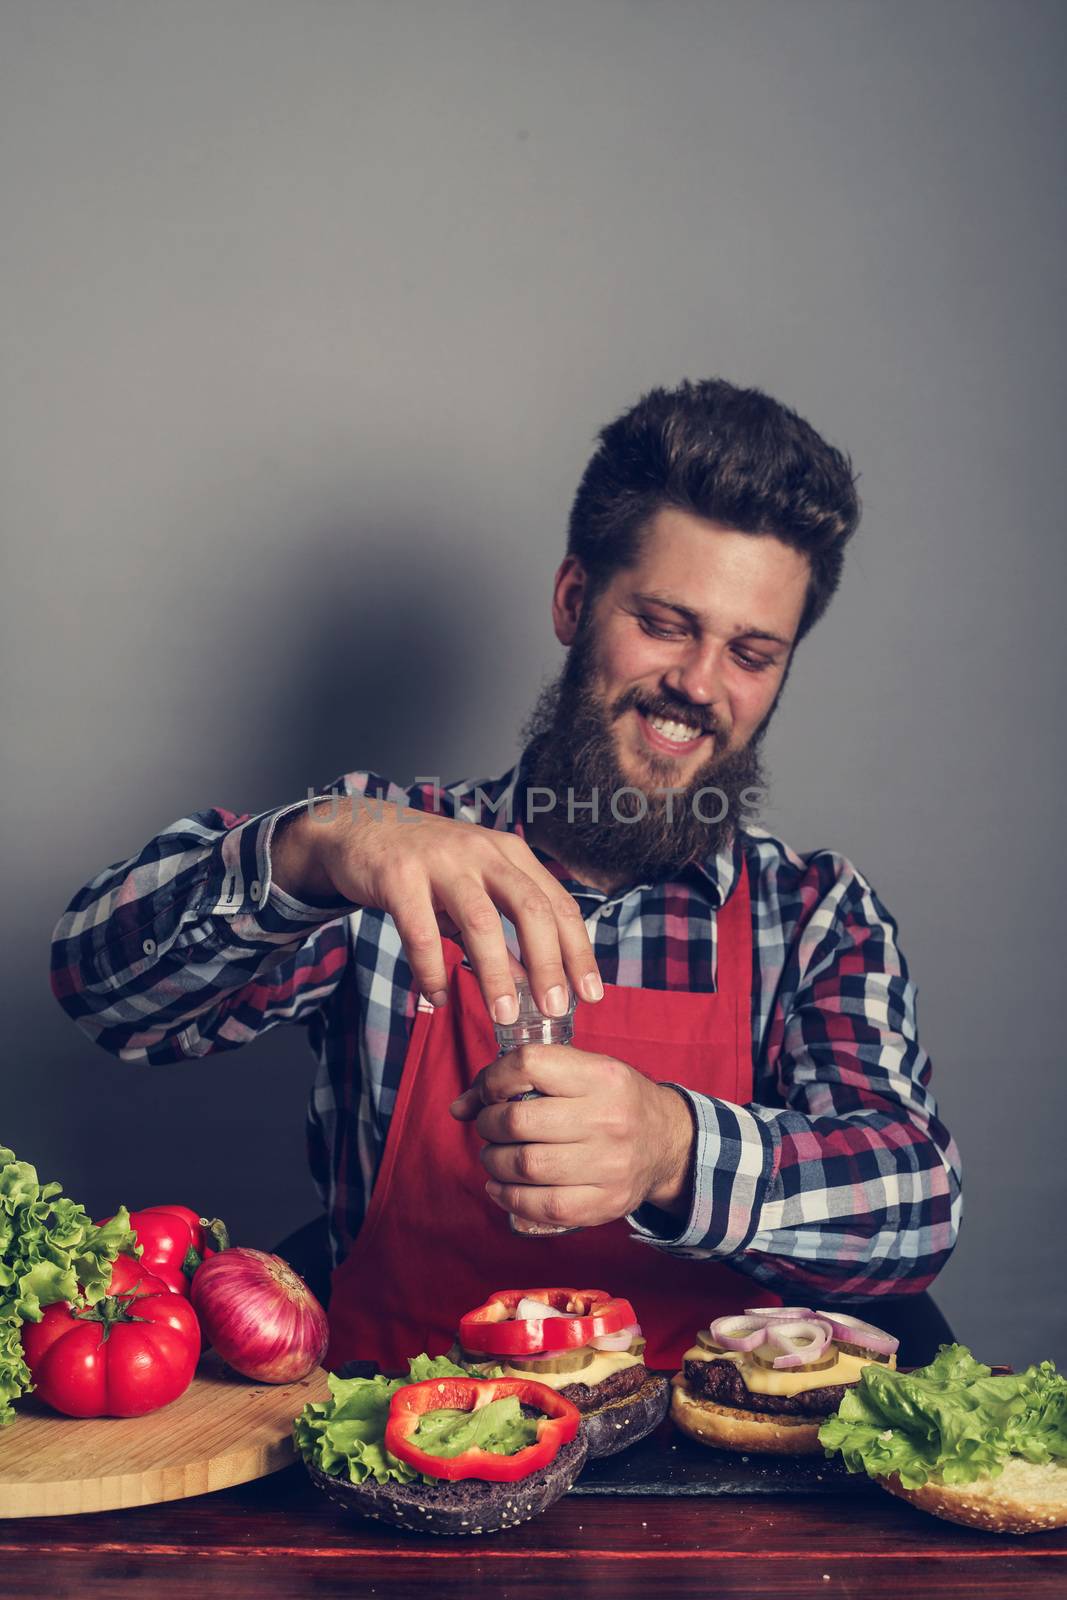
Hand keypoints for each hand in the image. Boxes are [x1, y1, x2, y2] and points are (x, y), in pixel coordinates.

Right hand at [271, 798, 602, 1023]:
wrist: (361, 826)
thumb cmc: (429, 865)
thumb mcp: (476, 887)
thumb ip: (505, 931)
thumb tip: (535, 985)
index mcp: (511, 854)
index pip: (558, 905)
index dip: (578, 952)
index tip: (591, 994)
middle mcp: (483, 852)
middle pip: (530, 910)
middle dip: (548, 964)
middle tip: (556, 1009)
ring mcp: (442, 861)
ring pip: (481, 922)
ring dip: (496, 975)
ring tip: (506, 1016)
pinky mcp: (399, 875)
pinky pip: (421, 932)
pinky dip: (431, 971)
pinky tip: (437, 998)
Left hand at [449, 1043, 694, 1227]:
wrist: (668, 1142)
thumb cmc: (613, 1101)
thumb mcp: (581, 1071)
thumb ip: (522, 1078)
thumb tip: (459, 1106)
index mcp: (601, 1076)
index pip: (529, 1064)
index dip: (493, 1079)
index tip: (489, 1092)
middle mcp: (608, 1119)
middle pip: (518, 1121)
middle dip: (488, 1124)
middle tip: (489, 1127)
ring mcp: (609, 1165)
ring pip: (524, 1165)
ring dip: (493, 1161)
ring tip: (496, 1155)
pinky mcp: (605, 1202)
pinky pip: (541, 1206)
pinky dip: (508, 1197)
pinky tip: (502, 1186)